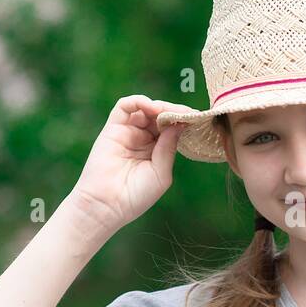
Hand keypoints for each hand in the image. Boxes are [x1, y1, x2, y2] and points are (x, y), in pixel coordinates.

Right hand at [68, 94, 192, 235]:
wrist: (107, 205)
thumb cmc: (136, 196)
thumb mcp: (161, 172)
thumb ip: (169, 147)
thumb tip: (180, 124)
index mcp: (156, 151)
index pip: (172, 129)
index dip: (183, 122)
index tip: (197, 119)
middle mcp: (142, 139)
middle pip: (160, 116)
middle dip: (174, 112)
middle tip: (187, 113)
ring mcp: (127, 133)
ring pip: (145, 109)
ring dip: (159, 106)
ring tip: (168, 113)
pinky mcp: (112, 128)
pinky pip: (124, 106)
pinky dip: (139, 101)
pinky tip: (152, 108)